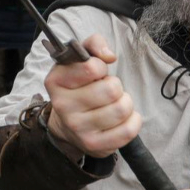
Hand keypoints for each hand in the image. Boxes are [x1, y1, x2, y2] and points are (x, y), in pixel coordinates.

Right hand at [44, 34, 140, 158]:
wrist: (67, 124)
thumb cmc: (78, 86)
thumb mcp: (79, 59)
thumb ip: (94, 44)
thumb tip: (109, 56)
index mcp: (56, 81)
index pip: (92, 67)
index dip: (101, 66)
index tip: (96, 72)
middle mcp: (62, 106)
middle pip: (111, 89)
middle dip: (116, 86)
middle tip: (107, 90)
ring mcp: (77, 128)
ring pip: (122, 109)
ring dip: (125, 102)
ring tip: (114, 103)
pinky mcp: (93, 146)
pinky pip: (128, 131)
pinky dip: (133, 120)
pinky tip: (123, 118)